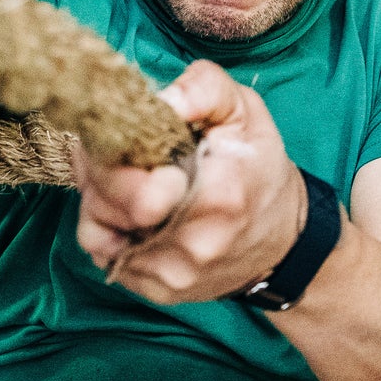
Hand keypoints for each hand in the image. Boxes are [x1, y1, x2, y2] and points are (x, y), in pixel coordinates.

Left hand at [73, 60, 307, 304]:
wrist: (283, 240)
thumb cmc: (257, 168)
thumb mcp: (245, 111)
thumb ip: (204, 90)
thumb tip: (161, 100)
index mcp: (218, 197)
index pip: (129, 182)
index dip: (112, 152)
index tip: (124, 136)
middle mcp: (193, 245)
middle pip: (106, 204)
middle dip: (101, 172)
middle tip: (117, 152)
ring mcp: (175, 274)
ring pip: (97, 231)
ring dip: (101, 199)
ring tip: (130, 177)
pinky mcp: (159, 291)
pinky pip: (105, 255)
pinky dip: (108, 228)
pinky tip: (131, 207)